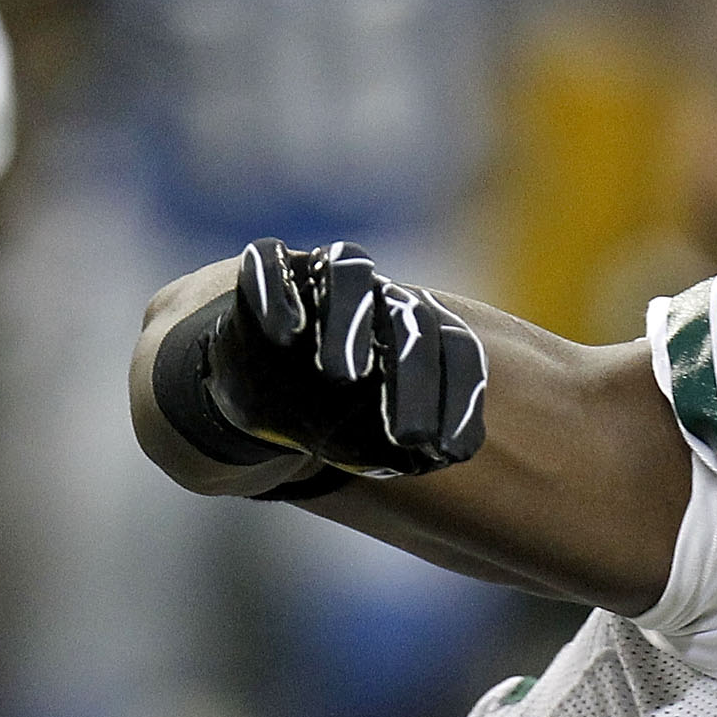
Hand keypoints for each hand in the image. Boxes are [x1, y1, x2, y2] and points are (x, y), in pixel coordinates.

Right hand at [202, 240, 488, 477]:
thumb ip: (409, 449)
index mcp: (418, 335)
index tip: (446, 452)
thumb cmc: (331, 421)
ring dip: (349, 318)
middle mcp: (378, 297)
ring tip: (341, 377)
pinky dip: (280, 293)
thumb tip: (445, 453)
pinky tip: (286, 334)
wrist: (258, 394)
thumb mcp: (370, 448)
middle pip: (411, 316)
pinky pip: (273, 264)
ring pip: (349, 271)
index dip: (458, 398)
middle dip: (415, 375)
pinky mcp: (269, 269)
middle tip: (408, 436)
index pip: (455, 351)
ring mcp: (323, 278)